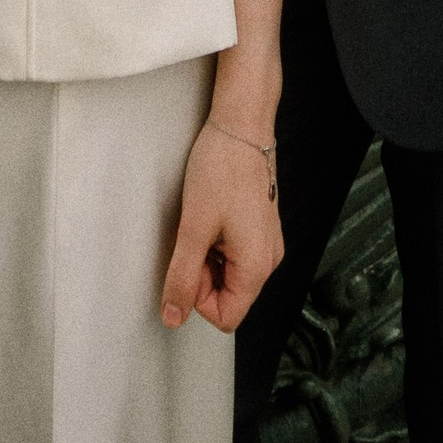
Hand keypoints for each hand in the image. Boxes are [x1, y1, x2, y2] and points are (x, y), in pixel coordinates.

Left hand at [161, 116, 284, 332]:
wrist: (241, 125)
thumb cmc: (221, 168)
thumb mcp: (194, 227)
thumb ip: (182, 277)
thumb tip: (173, 318)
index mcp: (258, 267)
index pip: (225, 317)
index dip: (198, 298)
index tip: (188, 261)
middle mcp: (269, 260)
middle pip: (228, 297)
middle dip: (202, 276)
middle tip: (192, 236)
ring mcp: (267, 244)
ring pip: (229, 275)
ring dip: (208, 258)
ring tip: (202, 221)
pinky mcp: (260, 229)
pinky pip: (235, 255)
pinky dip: (217, 244)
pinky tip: (211, 215)